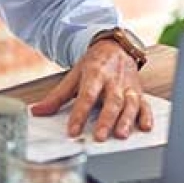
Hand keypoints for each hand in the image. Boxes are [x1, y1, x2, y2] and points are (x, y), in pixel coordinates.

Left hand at [30, 40, 152, 140]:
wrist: (116, 46)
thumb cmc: (95, 64)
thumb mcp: (74, 76)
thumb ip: (57, 96)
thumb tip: (37, 111)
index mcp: (95, 74)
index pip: (86, 96)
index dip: (79, 114)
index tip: (73, 131)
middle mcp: (113, 80)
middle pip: (111, 101)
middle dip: (106, 119)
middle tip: (99, 136)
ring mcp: (128, 86)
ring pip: (130, 103)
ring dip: (126, 120)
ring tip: (121, 134)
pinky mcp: (139, 91)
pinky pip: (145, 104)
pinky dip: (146, 116)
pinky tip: (145, 127)